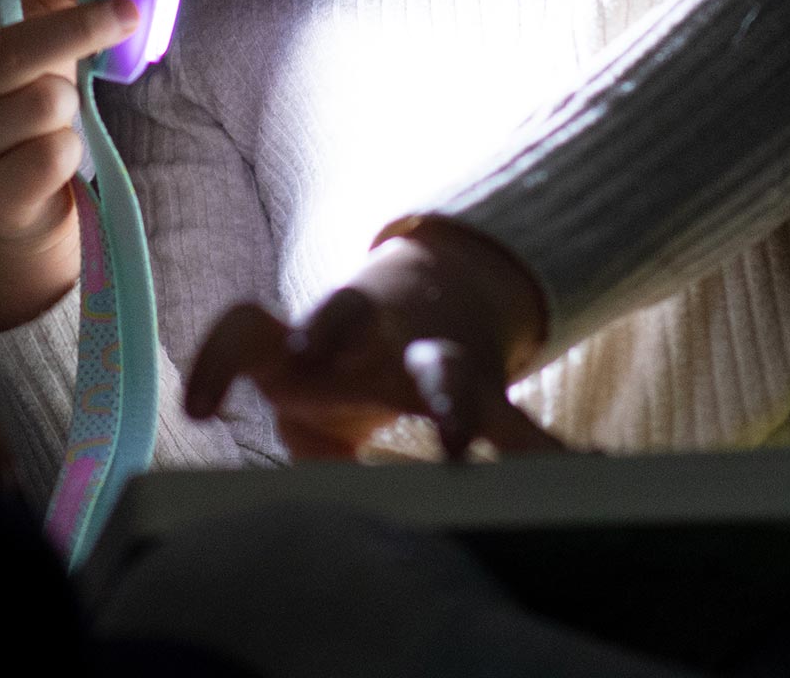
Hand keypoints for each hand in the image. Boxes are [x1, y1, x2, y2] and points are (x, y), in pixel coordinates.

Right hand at [0, 0, 140, 330]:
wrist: (15, 197)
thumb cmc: (26, 93)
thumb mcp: (41, 29)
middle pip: (9, 52)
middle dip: (80, 29)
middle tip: (129, 13)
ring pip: (42, 103)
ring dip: (68, 102)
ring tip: (51, 116)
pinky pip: (52, 154)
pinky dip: (68, 150)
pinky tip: (47, 158)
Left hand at [185, 218, 564, 460]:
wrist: (440, 285)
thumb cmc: (346, 357)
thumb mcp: (306, 383)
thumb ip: (291, 429)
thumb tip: (294, 504)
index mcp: (308, 331)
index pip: (252, 325)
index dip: (221, 357)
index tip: (200, 402)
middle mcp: (369, 327)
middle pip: (344, 313)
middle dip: (329, 328)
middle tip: (308, 355)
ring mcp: (430, 350)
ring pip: (440, 367)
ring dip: (445, 402)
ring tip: (454, 443)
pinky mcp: (485, 387)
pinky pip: (520, 426)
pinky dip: (546, 454)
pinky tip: (589, 470)